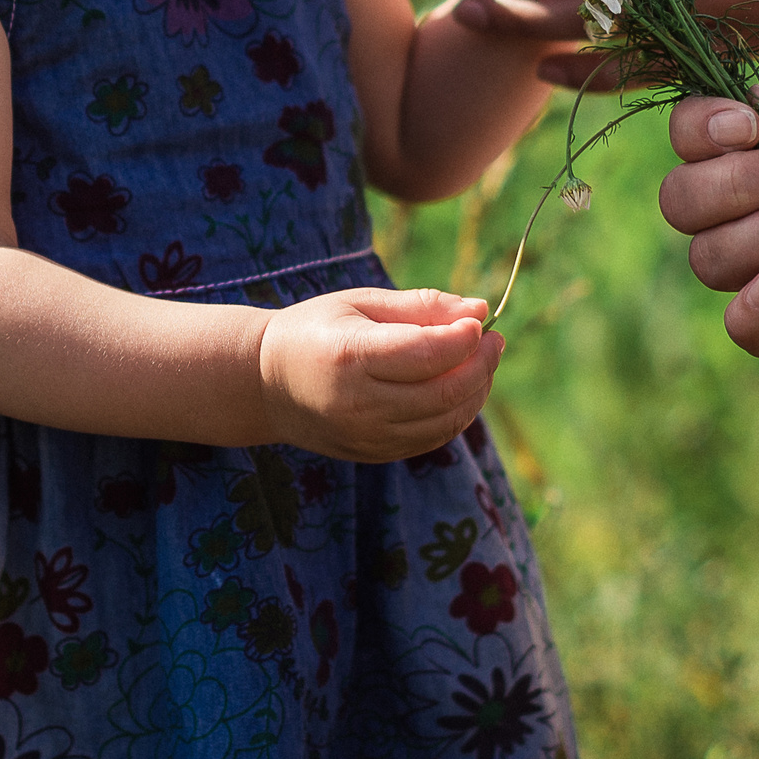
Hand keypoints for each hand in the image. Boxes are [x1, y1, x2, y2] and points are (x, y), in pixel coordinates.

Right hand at [255, 288, 502, 461]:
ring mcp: (367, 435)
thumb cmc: (315, 330)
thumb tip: (479, 309)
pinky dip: (456, 414)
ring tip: (479, 363)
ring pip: (446, 420)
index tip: (479, 321)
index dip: (465, 338)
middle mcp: (358, 403)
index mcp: (350, 356)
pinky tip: (458, 389)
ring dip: (476, 391)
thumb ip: (420, 306)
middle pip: (445, 390)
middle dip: (481, 364)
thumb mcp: (359, 304)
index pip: (427, 352)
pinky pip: (433, 438)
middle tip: (493, 340)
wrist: (266, 384)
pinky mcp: (374, 454)